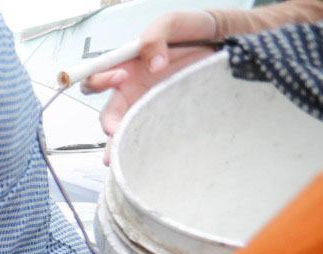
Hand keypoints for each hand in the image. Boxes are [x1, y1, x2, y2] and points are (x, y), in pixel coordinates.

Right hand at [82, 9, 216, 153]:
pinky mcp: (164, 121)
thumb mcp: (171, 25)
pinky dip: (139, 150)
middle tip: (113, 130)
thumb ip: (155, 36)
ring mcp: (147, 109)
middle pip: (108, 113)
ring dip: (116, 146)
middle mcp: (132, 92)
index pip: (98, 79)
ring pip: (123, 133)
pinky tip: (135, 160)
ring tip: (114, 159)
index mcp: (127, 68)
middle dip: (107, 123)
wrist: (225, 45)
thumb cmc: (195, 33)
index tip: (121, 76)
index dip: (101, 79)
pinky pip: (146, 138)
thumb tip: (153, 65)